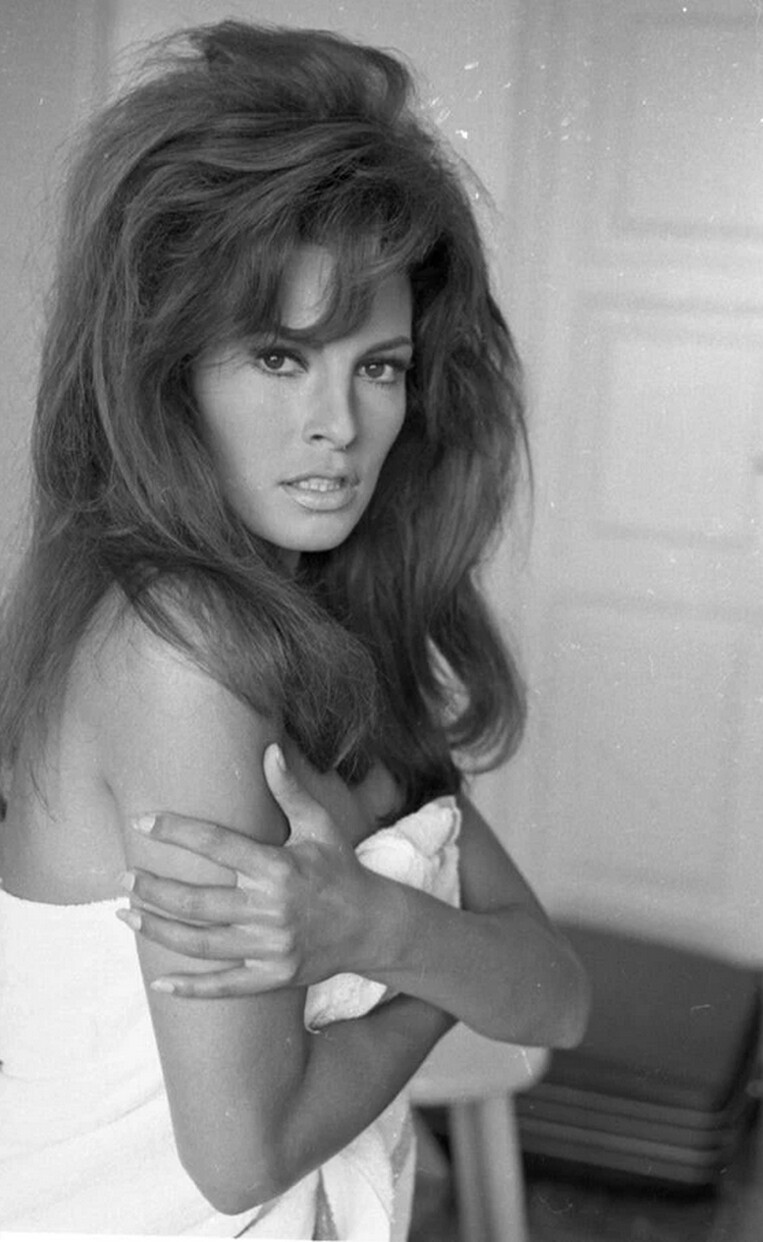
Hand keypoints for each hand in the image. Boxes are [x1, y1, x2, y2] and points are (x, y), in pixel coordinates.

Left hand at [117, 744, 383, 998]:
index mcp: (278, 868)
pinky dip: (191, 988)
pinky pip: (225, 987)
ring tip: (126, 915)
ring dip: (158, 930)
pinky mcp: (272, 976)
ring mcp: (270, 947)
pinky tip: (159, 981)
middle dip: (153, 889)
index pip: (215, 844)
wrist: (373, 926)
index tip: (142, 823)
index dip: (175, 831)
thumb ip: (290, 790)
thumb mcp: (320, 826)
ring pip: (200, 943)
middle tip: (123, 878)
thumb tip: (270, 750)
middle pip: (196, 901)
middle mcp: (270, 909)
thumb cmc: (340, 869)